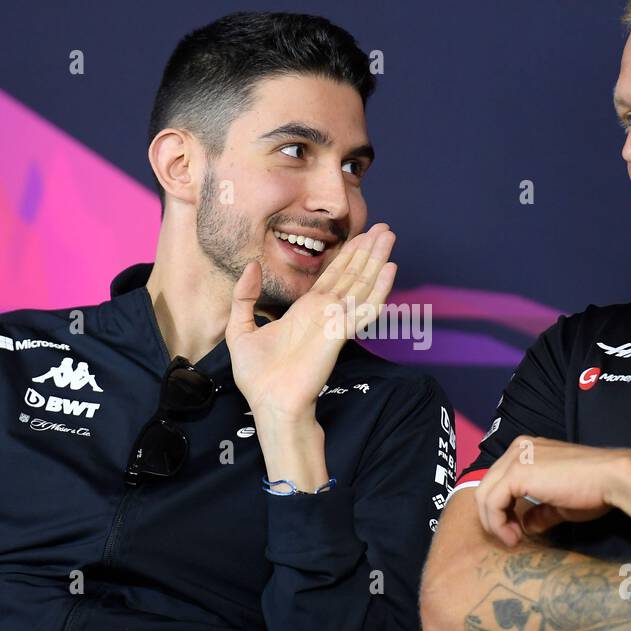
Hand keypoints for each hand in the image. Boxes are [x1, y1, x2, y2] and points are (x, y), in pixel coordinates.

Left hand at [226, 222, 395, 425]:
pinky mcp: (339, 333)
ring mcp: (335, 322)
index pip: (333, 276)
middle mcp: (325, 313)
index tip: (361, 236)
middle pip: (352, 274)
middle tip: (384, 227)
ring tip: (389, 236)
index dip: (348, 255)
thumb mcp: (241, 329)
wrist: (269, 403)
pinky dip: (379, 288)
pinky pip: (364, 308)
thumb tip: (251, 266)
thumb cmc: (258, 376)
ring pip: (362, 284)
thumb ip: (245, 297)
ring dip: (376, 259)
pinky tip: (390, 269)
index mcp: (307, 311)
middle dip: (368, 250)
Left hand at [476, 437, 630, 546]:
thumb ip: (540, 511)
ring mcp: (515, 458)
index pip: (499, 481)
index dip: (502, 509)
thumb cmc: (593, 489)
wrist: (612, 479)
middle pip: (487, 487)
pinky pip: (492, 502)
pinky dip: (497, 523)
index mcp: (526, 449)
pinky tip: (514, 535)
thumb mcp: (560, 503)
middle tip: (512, 538)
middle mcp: (517, 448)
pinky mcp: (516, 472)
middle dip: (494, 518)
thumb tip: (526, 526)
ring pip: (484, 495)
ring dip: (494, 523)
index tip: (516, 531)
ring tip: (513, 539)